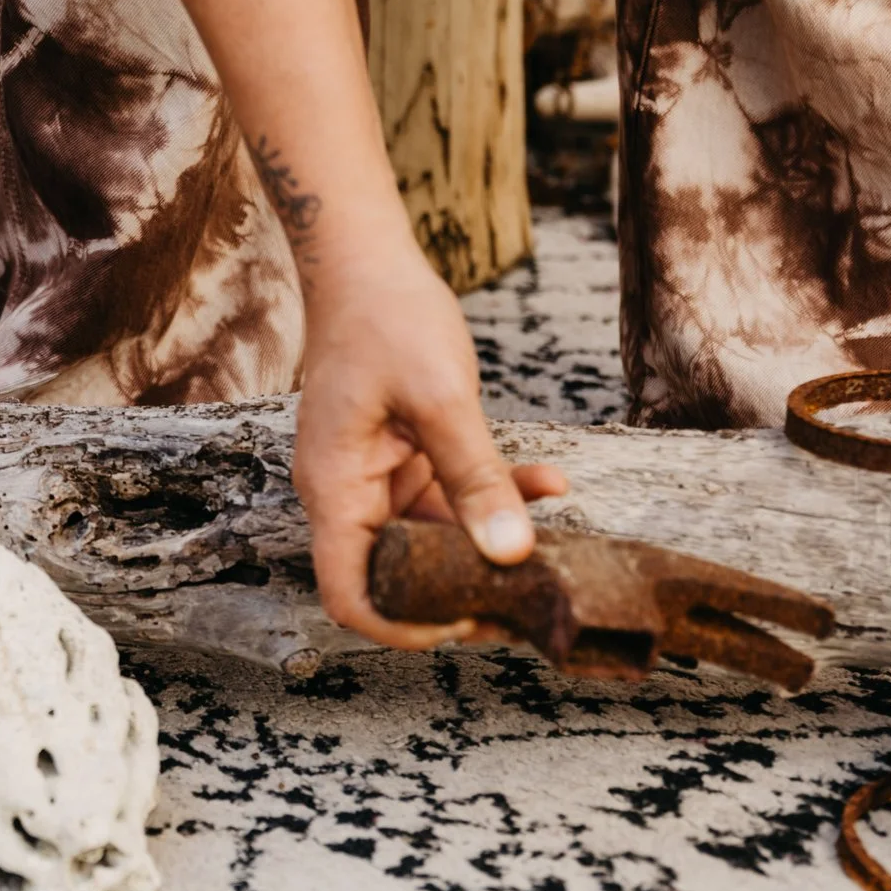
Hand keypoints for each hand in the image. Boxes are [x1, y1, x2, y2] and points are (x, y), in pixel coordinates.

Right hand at [294, 241, 568, 648]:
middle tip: (526, 602)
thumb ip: (475, 477)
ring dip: (491, 542)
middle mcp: (349, 494)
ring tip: (554, 547)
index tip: (463, 626)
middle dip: (460, 593)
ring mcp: (377, 479)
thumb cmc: (386, 318)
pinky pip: (452, 498)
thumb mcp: (440, 397)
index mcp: (337, 488)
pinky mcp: (405, 460)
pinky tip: (550, 483)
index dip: (402, 626)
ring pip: (434, 540)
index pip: (351, 593)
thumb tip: (509, 553)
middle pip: (396, 576)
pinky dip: (498, 496)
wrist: (367, 263)